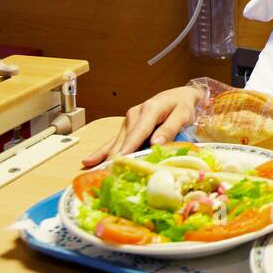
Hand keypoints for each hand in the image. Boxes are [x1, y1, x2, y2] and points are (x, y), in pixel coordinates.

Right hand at [82, 85, 202, 166]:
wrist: (179, 96)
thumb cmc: (182, 105)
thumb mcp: (183, 115)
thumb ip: (170, 128)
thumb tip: (155, 144)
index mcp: (149, 110)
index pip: (138, 132)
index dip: (128, 148)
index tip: (119, 161)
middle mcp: (134, 115)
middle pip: (124, 140)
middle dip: (117, 158)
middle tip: (109, 177)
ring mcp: (128, 121)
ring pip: (117, 142)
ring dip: (108, 158)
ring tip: (97, 175)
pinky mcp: (127, 127)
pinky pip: (114, 141)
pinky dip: (103, 152)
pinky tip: (89, 161)